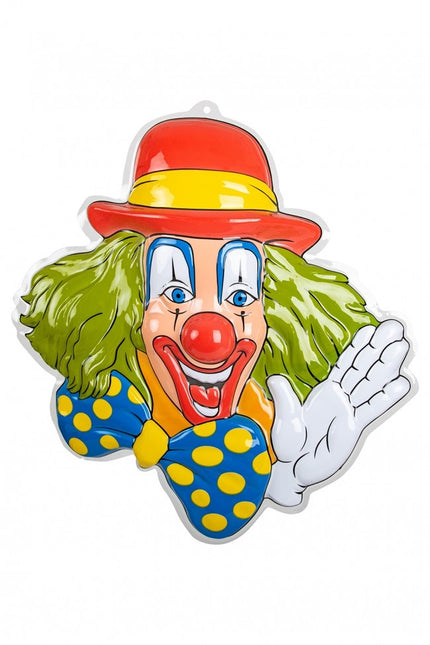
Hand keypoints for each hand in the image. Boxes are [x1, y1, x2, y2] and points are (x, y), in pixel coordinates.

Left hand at [266, 320, 410, 506]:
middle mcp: (340, 399)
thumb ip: (284, 399)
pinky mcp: (353, 428)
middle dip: (378, 348)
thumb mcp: (284, 419)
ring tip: (401, 346)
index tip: (370, 329)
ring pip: (371, 384)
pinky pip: (372, 409)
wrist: (292, 471)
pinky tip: (401, 383)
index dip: (359, 347)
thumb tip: (275, 379)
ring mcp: (349, 412)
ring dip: (386, 365)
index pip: (346, 365)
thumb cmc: (287, 446)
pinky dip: (387, 397)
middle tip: (394, 328)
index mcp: (325, 392)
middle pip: (364, 369)